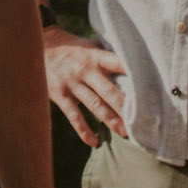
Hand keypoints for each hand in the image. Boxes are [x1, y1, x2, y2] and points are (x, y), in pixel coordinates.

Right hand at [41, 26, 127, 146]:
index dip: (132, 73)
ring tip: (123, 133)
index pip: (117, 63)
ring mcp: (72, 83)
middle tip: (139, 122)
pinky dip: (83, 130)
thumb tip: (133, 63)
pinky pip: (73, 116)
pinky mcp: (60, 94)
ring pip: (94, 105)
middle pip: (109, 90)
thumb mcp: (89, 47)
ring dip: (110, 120)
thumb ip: (107, 56)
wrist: (38, 45)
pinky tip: (94, 142)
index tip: (149, 86)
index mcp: (95, 56)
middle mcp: (85, 70)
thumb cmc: (71, 48)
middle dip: (124, 107)